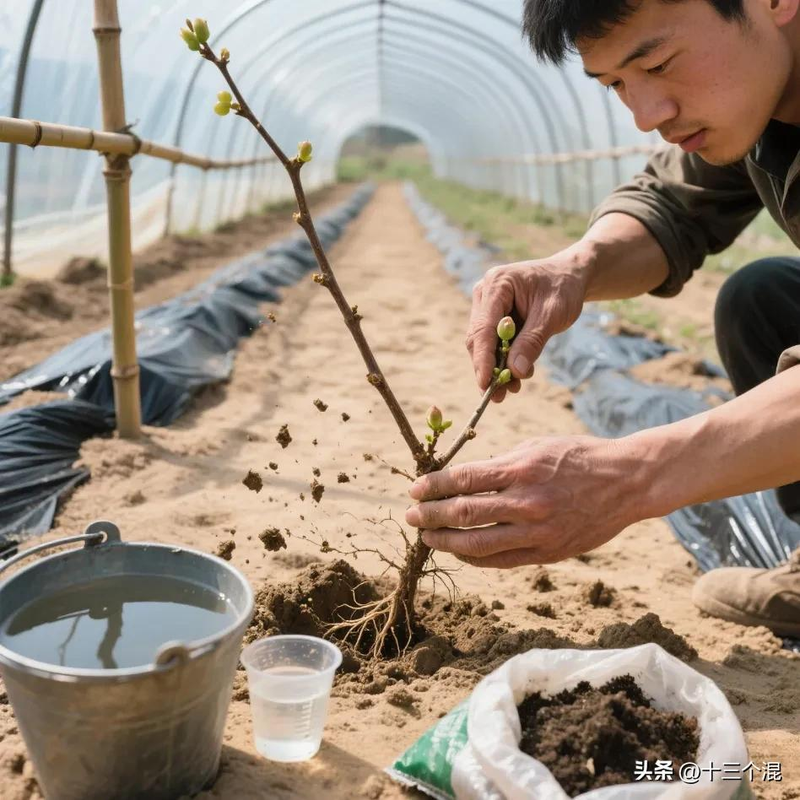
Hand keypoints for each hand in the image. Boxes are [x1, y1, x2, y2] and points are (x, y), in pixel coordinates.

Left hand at [404, 436, 645, 567]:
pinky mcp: (548, 552)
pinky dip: (475, 558)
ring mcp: (538, 532)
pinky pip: (502, 560)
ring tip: (427, 537)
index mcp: (521, 468)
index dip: (433, 486)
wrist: (627, 482)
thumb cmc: (578, 456)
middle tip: (411, 516)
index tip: (415, 489)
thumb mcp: (537, 446)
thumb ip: (500, 464)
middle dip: (430, 516)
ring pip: (478, 544)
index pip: (463, 479)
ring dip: (445, 542)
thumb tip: (462, 479)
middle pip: (464, 513)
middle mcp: (527, 502)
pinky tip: (459, 551)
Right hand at [467, 256, 586, 401]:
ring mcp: (486, 305)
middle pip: (478, 338)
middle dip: (487, 368)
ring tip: (510, 390)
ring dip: (495, 368)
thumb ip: (532, 341)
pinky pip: (493, 343)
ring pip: (483, 344)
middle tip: (498, 396)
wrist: (569, 276)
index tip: (485, 384)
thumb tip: (515, 371)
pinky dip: (502, 361)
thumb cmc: (563, 289)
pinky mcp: (492, 316)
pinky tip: (514, 377)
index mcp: (497, 284)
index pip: (483, 327)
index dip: (483, 358)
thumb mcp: (553, 315)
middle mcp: (485, 293)